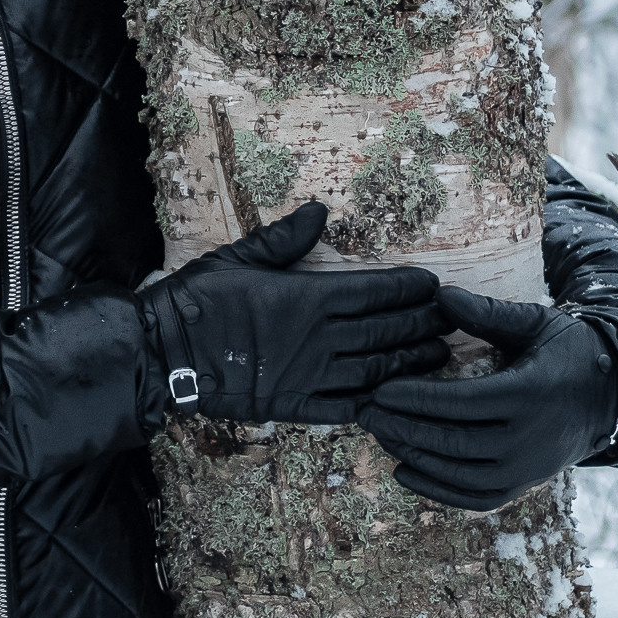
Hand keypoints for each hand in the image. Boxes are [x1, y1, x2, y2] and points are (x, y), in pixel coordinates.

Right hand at [138, 200, 449, 425]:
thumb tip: (320, 211)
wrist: (165, 353)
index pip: (373, 291)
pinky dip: (379, 402)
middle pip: (386, 330)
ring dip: (413, 362)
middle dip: (423, 323)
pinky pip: (350, 406)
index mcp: (306, 297)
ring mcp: (312, 375)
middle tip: (452, 318)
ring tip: (439, 355)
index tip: (432, 285)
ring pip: (379, 370)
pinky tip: (399, 397)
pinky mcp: (298, 406)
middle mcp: (318, 338)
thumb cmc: (198, 300)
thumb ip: (283, 238)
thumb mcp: (238, 256)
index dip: (408, 289)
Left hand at [357, 286, 617, 509]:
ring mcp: (529, 469)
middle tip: (364, 412)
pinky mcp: (524, 485)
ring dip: (415, 457)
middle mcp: (531, 439)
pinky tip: (403, 471)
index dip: (418, 399)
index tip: (380, 390)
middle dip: (405, 429)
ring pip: (463, 474)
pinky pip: (478, 498)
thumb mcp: (536, 322)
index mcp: (532, 394)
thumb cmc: (566, 351)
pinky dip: (439, 490)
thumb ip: (488, 313)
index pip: (464, 403)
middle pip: (457, 443)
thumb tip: (441, 294)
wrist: (609, 396)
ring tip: (378, 433)